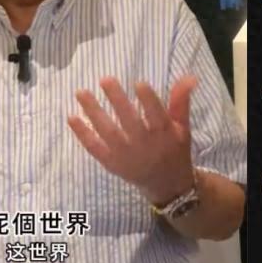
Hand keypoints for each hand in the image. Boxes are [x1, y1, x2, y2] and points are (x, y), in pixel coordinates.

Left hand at [68, 75, 196, 205]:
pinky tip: (72, 117)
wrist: (168, 185)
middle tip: (105, 79)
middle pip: (129, 120)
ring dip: (94, 112)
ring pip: (108, 132)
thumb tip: (190, 76)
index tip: (138, 82)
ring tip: (81, 93)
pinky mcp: (112, 163)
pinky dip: (83, 134)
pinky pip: (95, 148)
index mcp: (163, 134)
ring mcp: (125, 155)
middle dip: (117, 100)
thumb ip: (181, 101)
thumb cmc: (175, 149)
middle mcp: (143, 145)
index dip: (148, 100)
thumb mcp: (183, 126)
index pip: (156, 115)